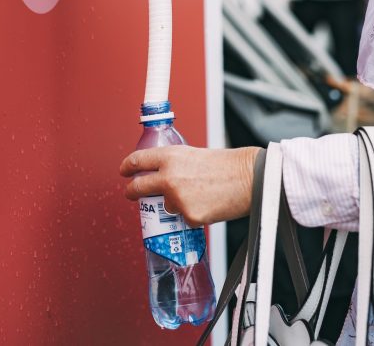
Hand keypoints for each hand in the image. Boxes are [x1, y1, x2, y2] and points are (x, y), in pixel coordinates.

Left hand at [119, 145, 261, 226]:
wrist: (249, 179)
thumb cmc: (226, 165)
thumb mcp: (194, 155)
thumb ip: (175, 165)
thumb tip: (161, 177)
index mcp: (170, 157)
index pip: (138, 160)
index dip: (127, 166)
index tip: (124, 171)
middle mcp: (169, 177)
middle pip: (139, 187)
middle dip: (132, 192)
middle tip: (132, 194)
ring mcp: (177, 198)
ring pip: (166, 206)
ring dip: (175, 204)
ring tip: (199, 195)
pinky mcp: (189, 216)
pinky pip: (184, 219)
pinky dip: (194, 215)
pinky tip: (209, 205)